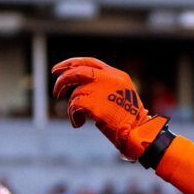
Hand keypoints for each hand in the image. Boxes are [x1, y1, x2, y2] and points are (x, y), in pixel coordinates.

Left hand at [52, 58, 169, 160]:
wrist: (137, 132)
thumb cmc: (128, 119)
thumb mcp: (120, 95)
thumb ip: (104, 87)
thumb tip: (79, 88)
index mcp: (116, 75)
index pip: (89, 62)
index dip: (71, 64)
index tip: (58, 70)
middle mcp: (109, 78)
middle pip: (77, 71)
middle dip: (63, 80)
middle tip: (57, 92)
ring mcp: (101, 89)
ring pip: (75, 93)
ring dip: (72, 107)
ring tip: (78, 118)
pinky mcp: (94, 103)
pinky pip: (74, 106)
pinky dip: (73, 115)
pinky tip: (79, 123)